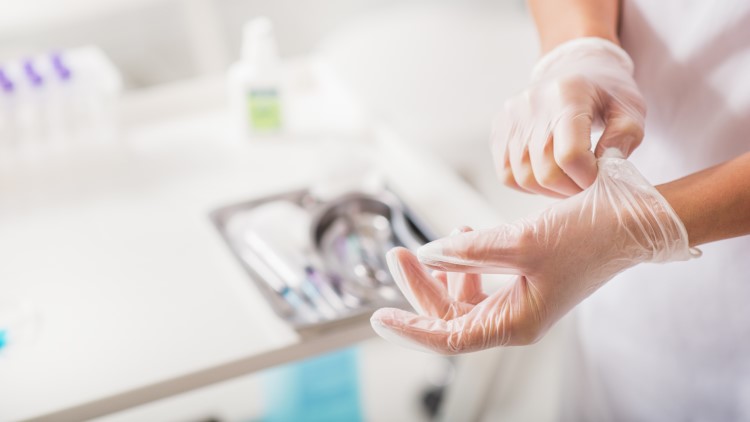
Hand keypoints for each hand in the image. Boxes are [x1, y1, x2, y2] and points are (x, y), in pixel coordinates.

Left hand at [371, 152, 696, 353]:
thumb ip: (468, 252)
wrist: (630, 222)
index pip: (449, 338)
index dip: (411, 329)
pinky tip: (464, 236)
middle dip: (420, 285)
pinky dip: (467, 263)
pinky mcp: (525, 282)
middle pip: (450, 314)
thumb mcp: (520, 242)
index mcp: (516, 323)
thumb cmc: (586, 235)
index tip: (378, 317)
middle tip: (398, 253)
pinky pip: (483, 282)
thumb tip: (428, 253)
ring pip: (463, 297)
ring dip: (441, 271)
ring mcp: (521, 302)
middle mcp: (515, 319)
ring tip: (428, 243)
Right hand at [494, 37, 645, 196]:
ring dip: (550, 190)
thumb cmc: (605, 91)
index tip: (600, 177)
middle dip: (570, 189)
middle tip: (586, 185)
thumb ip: (625, 137)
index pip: (570, 155)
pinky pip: (507, 174)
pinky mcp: (499, 129)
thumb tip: (606, 169)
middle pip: (545, 171)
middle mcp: (532, 104)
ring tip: (569, 181)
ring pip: (523, 177)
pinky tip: (548, 176)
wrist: (574, 66)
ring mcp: (510, 117)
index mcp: (567, 94)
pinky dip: (528, 184)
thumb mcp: (630, 107)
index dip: (588, 178)